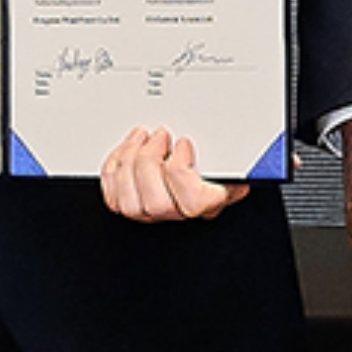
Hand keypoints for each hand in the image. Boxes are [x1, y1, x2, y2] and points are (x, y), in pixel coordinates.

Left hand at [98, 125, 251, 223]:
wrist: (195, 178)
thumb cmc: (213, 167)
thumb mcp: (231, 157)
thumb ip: (232, 153)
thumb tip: (237, 143)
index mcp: (209, 203)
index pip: (194, 203)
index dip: (181, 171)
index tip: (182, 144)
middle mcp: (179, 214)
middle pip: (156, 204)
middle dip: (150, 161)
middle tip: (158, 136)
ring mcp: (153, 216)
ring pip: (130, 205)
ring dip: (130, 163)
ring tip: (141, 139)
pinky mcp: (131, 208)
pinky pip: (113, 198)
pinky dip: (113, 170)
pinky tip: (125, 151)